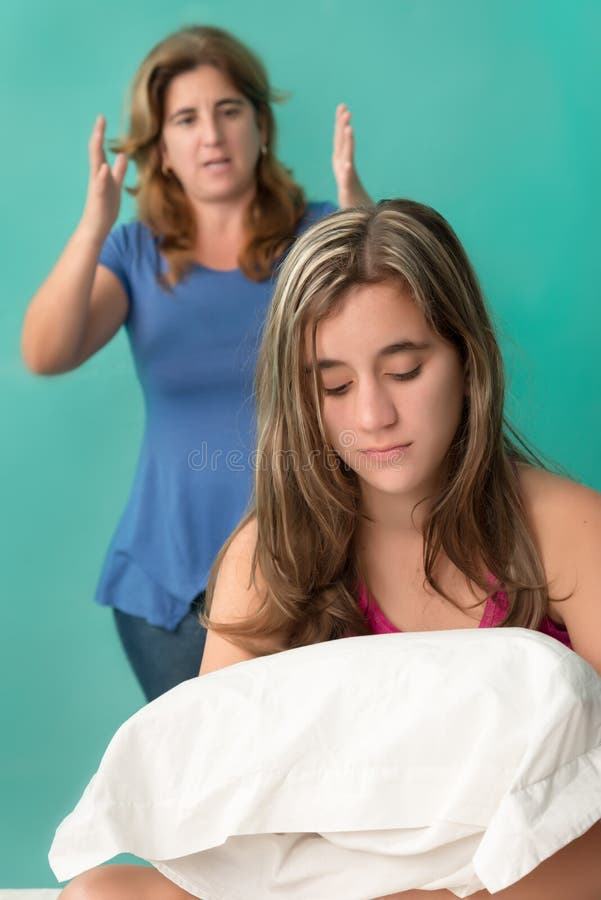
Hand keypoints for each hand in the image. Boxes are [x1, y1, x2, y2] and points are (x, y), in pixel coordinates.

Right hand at [79, 115, 127, 242]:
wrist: (96, 228)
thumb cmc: (105, 208)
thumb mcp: (116, 186)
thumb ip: (119, 171)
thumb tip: (123, 156)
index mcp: (102, 174)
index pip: (101, 150)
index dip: (101, 135)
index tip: (102, 118)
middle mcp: (97, 178)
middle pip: (96, 153)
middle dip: (98, 135)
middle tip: (100, 118)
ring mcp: (97, 188)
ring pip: (96, 166)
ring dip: (97, 150)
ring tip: (98, 135)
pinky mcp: (99, 200)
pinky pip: (100, 187)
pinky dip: (101, 177)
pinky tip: (104, 168)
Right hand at [332, 103, 371, 208]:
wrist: (356, 216)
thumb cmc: (353, 195)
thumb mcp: (349, 174)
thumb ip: (346, 160)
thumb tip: (346, 145)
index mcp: (342, 161)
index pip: (341, 139)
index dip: (341, 123)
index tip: (343, 106)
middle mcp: (341, 167)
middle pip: (341, 143)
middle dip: (342, 126)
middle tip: (345, 110)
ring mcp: (344, 178)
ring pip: (344, 157)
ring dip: (347, 142)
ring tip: (349, 128)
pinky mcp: (347, 190)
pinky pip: (346, 180)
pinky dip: (346, 171)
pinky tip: (348, 163)